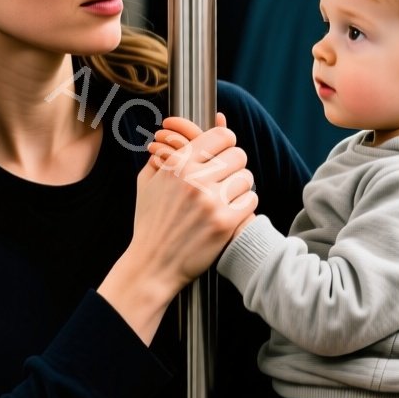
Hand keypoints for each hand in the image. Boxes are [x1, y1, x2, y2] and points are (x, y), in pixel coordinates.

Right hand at [129, 114, 256, 283]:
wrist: (152, 264)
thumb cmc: (150, 223)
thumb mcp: (147, 182)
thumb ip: (164, 154)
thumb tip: (179, 133)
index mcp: (178, 165)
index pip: (221, 136)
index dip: (226, 142)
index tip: (224, 152)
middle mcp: (196, 179)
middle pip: (238, 155)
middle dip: (233, 165)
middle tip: (225, 178)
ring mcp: (212, 201)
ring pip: (247, 178)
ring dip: (239, 187)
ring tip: (226, 198)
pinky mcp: (225, 223)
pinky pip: (251, 201)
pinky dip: (244, 206)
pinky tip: (230, 213)